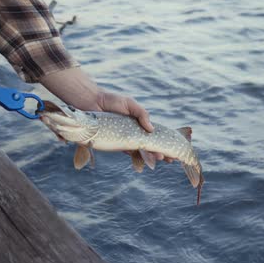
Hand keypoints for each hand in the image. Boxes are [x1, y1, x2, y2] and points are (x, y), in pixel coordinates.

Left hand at [40, 67, 172, 161]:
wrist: (91, 103)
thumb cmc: (111, 101)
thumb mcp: (130, 104)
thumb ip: (142, 113)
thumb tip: (151, 129)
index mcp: (138, 124)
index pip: (153, 135)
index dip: (163, 143)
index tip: (172, 149)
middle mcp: (133, 133)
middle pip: (150, 146)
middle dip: (160, 153)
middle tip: (169, 158)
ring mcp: (125, 140)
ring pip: (141, 151)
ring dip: (151, 157)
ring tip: (159, 159)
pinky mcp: (115, 144)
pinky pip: (128, 152)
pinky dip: (136, 157)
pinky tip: (144, 161)